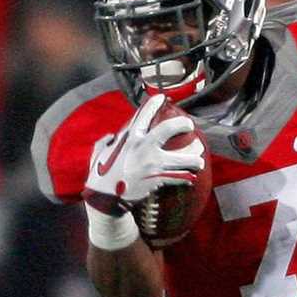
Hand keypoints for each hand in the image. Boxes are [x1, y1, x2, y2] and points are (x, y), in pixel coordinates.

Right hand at [82, 93, 204, 215]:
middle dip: (183, 124)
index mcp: (129, 138)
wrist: (106, 198)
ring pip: (185, 158)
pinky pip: (182, 176)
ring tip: (198, 160)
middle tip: (190, 126)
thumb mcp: (99, 153)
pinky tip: (190, 177)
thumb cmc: (102, 175)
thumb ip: (106, 142)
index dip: (153, 104)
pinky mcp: (160, 179)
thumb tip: (112, 136)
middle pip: (169, 129)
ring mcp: (153, 164)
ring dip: (195, 159)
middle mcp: (143, 147)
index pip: (143, 116)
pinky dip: (188, 177)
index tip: (163, 98)